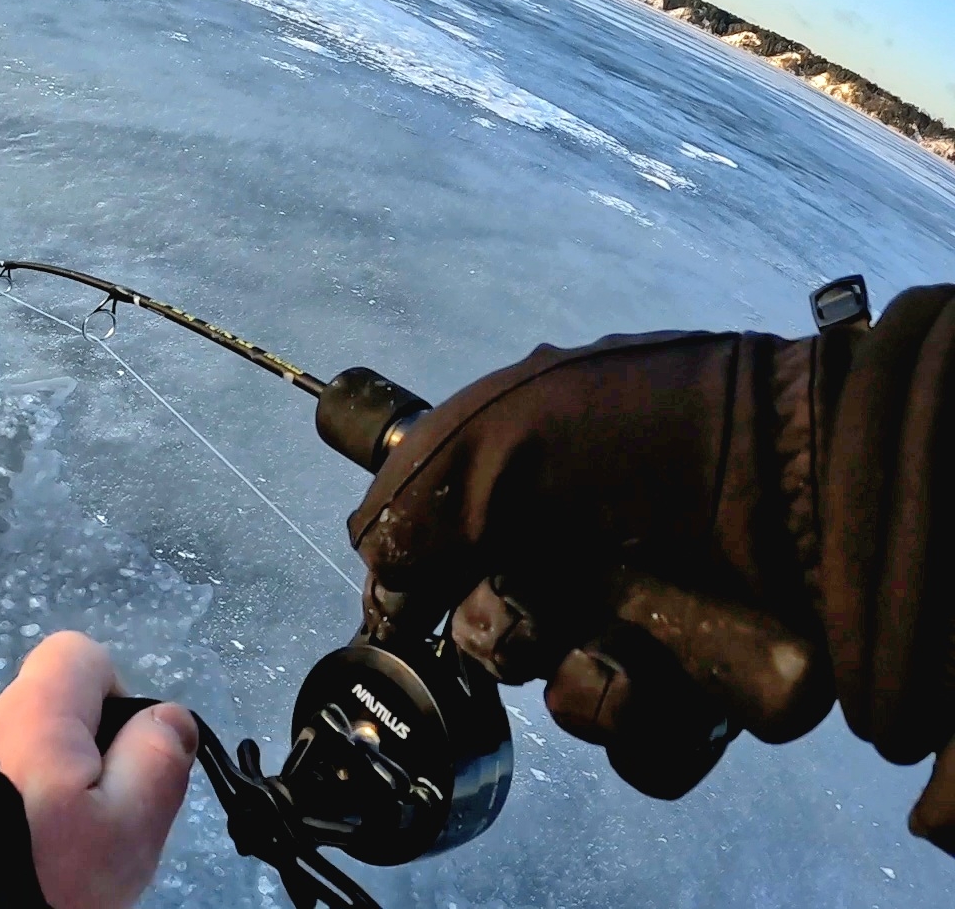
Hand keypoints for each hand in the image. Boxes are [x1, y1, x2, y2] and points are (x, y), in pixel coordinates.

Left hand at [0, 631, 197, 908]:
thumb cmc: (37, 869)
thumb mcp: (125, 829)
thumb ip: (155, 762)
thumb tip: (168, 716)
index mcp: (33, 710)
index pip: (78, 656)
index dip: (111, 698)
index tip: (115, 764)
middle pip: (41, 718)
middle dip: (67, 763)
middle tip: (78, 832)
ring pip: (2, 756)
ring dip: (22, 791)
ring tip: (29, 855)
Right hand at [347, 299, 954, 854]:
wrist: (804, 469)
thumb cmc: (643, 430)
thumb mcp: (500, 435)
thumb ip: (414, 516)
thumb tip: (379, 601)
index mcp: (530, 499)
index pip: (447, 571)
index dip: (432, 592)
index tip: (428, 596)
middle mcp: (585, 564)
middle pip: (503, 648)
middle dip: (513, 636)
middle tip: (543, 606)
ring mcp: (652, 631)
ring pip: (573, 707)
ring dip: (590, 682)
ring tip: (631, 644)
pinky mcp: (713, 695)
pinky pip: (651, 754)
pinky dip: (656, 726)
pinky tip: (676, 679)